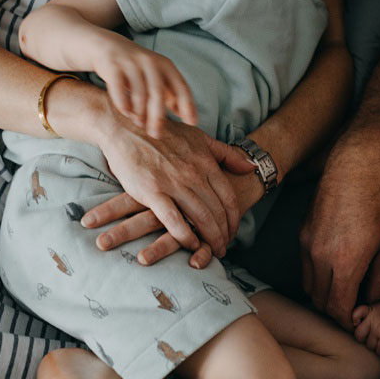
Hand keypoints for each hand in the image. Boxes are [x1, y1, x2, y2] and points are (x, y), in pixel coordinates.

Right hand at [86, 123, 257, 268]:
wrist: (128, 127)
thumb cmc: (165, 133)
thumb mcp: (201, 138)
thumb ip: (227, 154)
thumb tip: (251, 167)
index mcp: (206, 162)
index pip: (228, 197)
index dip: (234, 217)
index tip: (234, 230)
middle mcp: (193, 174)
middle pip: (217, 211)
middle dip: (224, 233)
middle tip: (225, 247)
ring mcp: (173, 184)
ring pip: (200, 217)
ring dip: (210, 238)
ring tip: (213, 251)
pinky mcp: (152, 192)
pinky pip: (173, 219)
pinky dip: (185, 235)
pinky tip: (191, 245)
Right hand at [90, 33, 196, 137]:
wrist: (107, 47)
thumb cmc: (137, 68)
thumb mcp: (157, 77)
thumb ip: (171, 94)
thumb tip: (186, 115)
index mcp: (166, 65)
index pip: (181, 87)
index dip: (187, 105)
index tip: (192, 123)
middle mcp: (150, 62)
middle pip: (158, 93)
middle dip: (158, 116)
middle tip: (157, 134)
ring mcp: (131, 63)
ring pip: (139, 92)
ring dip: (140, 112)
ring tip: (140, 124)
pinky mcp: (112, 65)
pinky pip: (118, 88)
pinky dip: (123, 103)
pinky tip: (126, 113)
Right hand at [299, 127, 379, 327]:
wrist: (362, 154)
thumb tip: (375, 302)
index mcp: (344, 260)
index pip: (336, 309)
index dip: (347, 321)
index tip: (359, 323)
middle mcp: (319, 253)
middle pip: (319, 300)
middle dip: (335, 311)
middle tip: (354, 312)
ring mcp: (307, 239)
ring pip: (308, 283)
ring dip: (324, 293)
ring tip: (346, 293)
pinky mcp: (303, 227)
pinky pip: (305, 263)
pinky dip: (316, 274)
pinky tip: (336, 269)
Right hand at [351, 300, 379, 362]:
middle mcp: (378, 328)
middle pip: (369, 345)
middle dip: (374, 344)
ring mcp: (371, 318)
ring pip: (359, 335)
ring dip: (363, 337)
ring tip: (369, 334)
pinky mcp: (367, 310)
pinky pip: (356, 314)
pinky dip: (355, 318)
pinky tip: (358, 323)